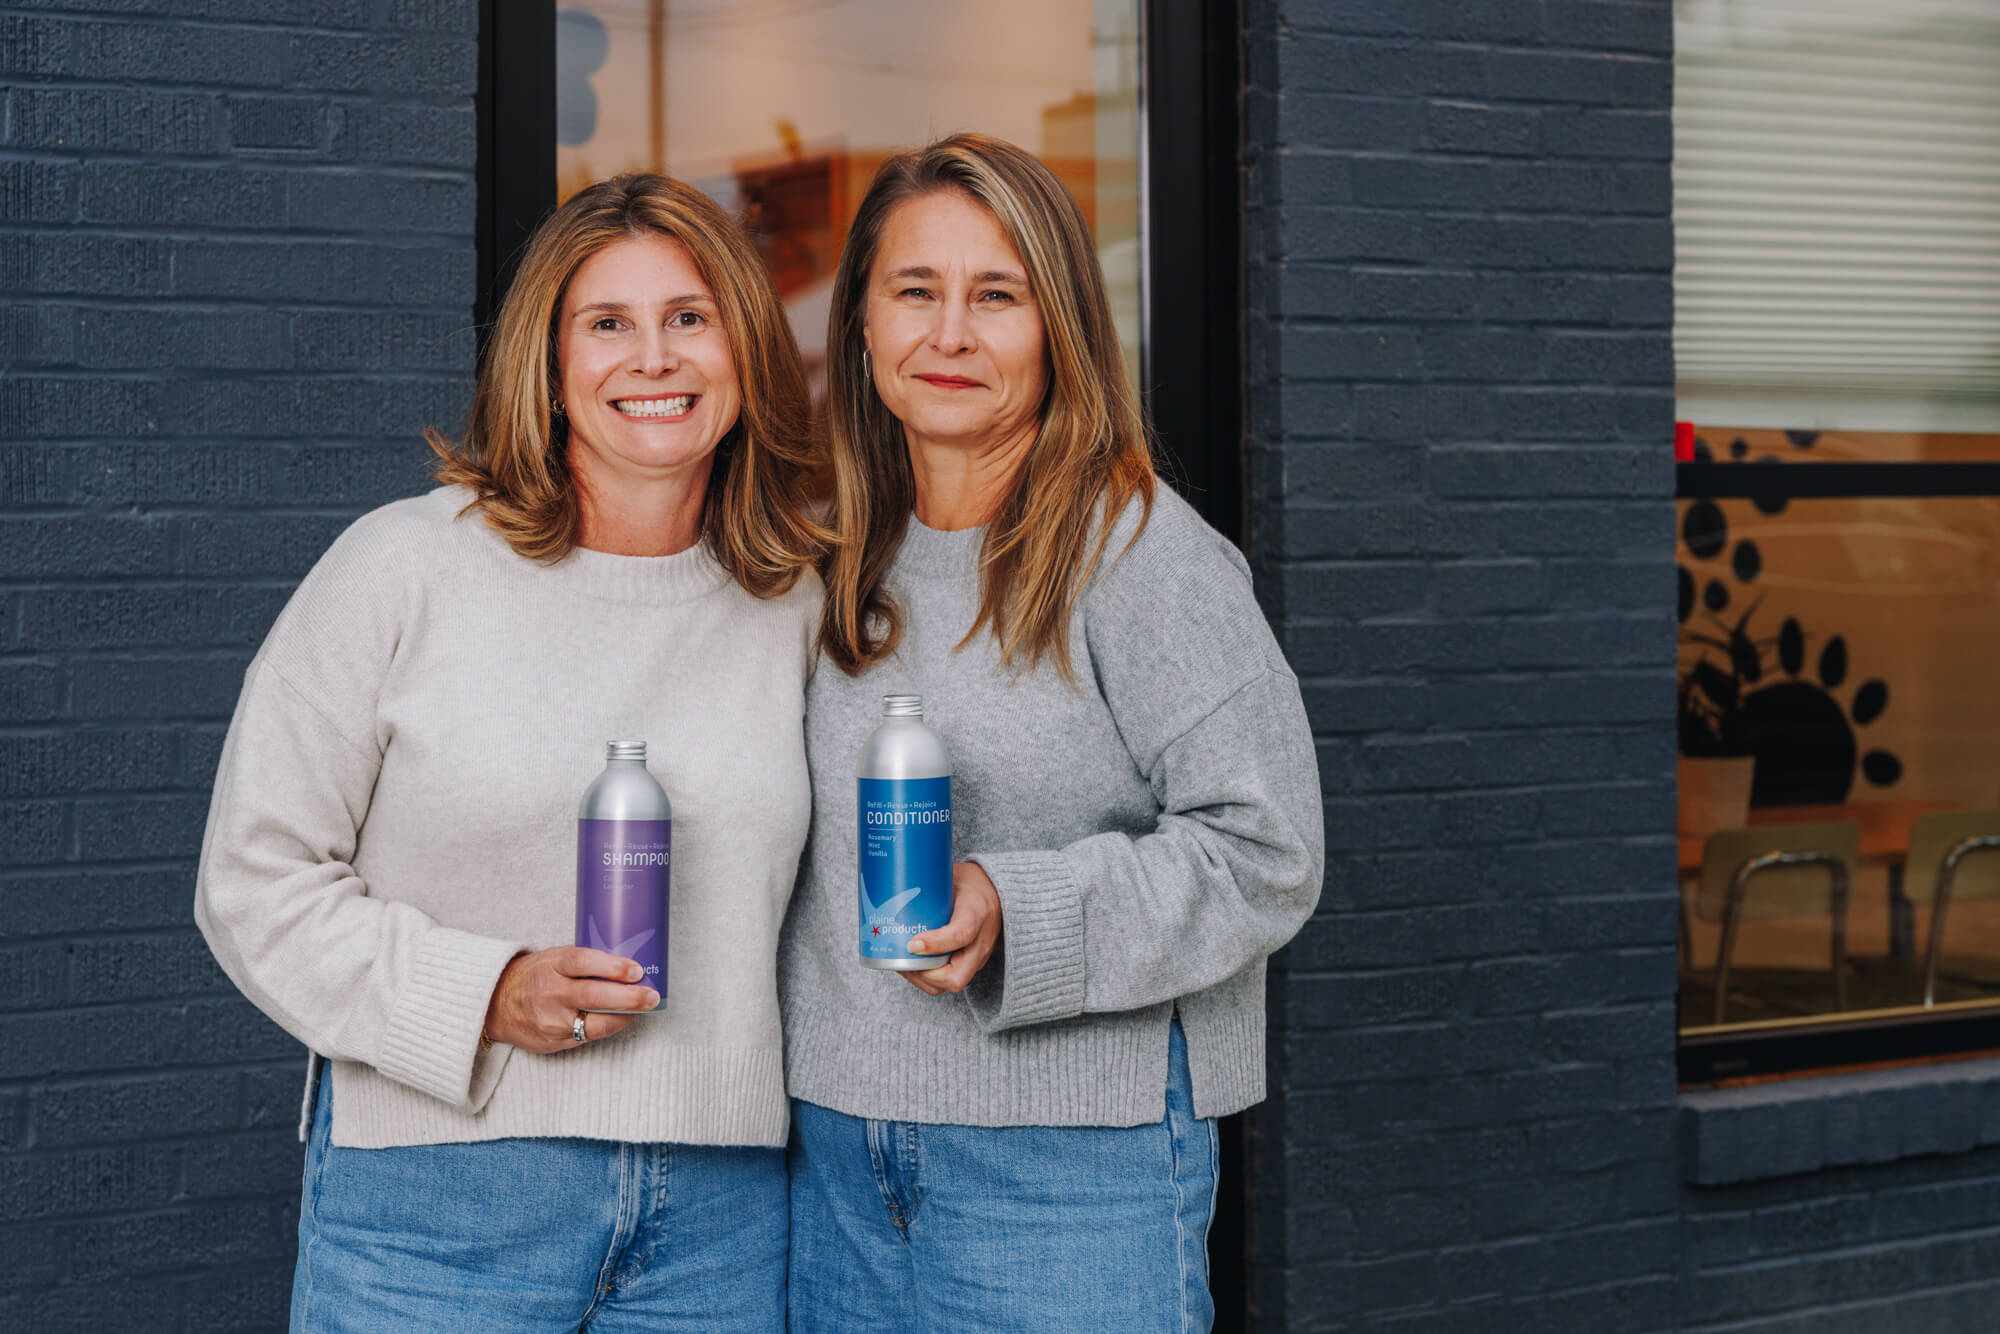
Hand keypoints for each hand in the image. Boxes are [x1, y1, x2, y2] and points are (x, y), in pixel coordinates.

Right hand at [483, 947, 658, 1053]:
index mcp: (550, 965)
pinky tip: (622, 1019)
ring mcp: (550, 1021)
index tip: (636, 969)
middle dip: (629, 997)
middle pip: (594, 996)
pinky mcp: (553, 1042)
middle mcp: (549, 993)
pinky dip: (608, 1028)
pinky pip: (588, 1038)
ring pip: (595, 1024)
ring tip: (643, 1009)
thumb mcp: (553, 958)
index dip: (612, 966)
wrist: (496, 1003)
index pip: (583, 963)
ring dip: (625, 1017)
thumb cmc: (535, 975)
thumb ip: (584, 961)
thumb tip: (629, 961)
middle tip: (652, 995)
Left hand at [903, 862, 1002, 995]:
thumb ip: (930, 885)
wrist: (997, 893)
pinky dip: (930, 978)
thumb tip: (894, 888)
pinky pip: (952, 981)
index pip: (961, 934)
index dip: (934, 944)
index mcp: (977, 913)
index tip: (911, 944)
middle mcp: (981, 942)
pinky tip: (913, 965)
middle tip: (902, 959)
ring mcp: (978, 957)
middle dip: (924, 974)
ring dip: (923, 979)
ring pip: (952, 984)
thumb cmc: (971, 883)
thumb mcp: (953, 876)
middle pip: (955, 976)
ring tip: (903, 964)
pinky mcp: (972, 964)